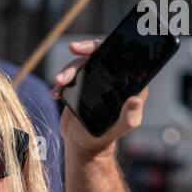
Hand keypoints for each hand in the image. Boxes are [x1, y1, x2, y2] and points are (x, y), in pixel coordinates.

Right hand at [51, 38, 147, 156]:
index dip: (110, 46)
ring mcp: (94, 80)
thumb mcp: (120, 128)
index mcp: (126, 83)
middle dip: (86, 48)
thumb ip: (130, 116)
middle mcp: (111, 78)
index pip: (121, 57)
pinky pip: (69, 76)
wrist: (83, 144)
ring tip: (58, 83)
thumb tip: (136, 100)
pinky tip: (55, 93)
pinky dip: (60, 82)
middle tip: (74, 48)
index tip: (97, 46)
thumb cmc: (106, 136)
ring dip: (68, 70)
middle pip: (99, 54)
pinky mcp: (79, 85)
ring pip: (81, 64)